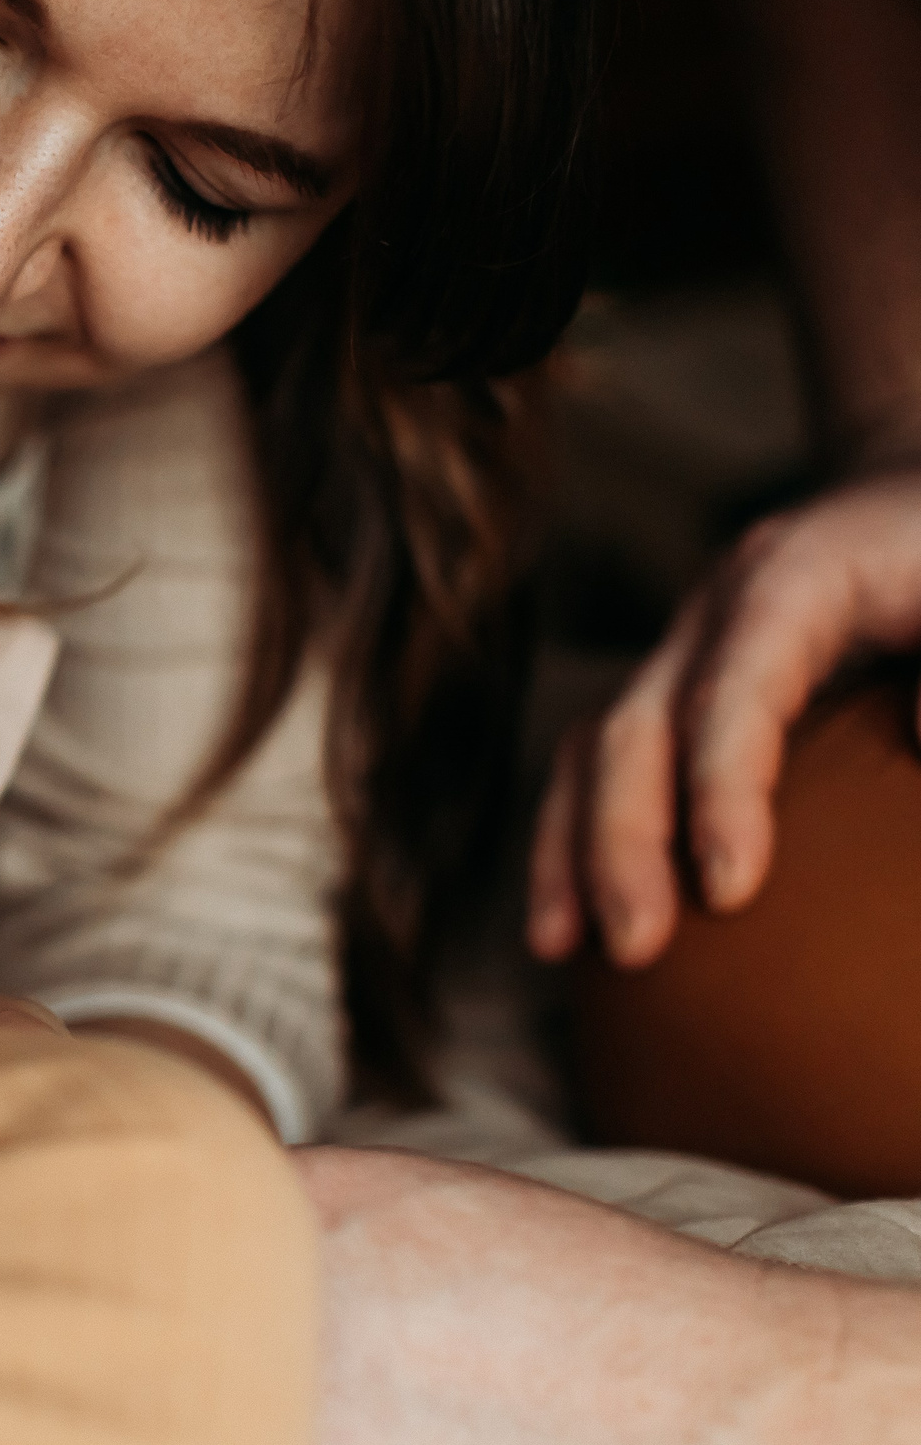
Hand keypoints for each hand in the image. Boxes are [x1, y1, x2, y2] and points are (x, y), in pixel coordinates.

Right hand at [529, 466, 920, 966]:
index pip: (735, 687)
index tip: (730, 889)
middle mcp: (714, 616)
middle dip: (621, 839)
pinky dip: (577, 843)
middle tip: (635, 947)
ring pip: (593, 749)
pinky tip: (570, 926)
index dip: (721, 785)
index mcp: (795, 579)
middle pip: (634, 725)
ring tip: (558, 948)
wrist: (911, 497)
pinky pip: (604, 769)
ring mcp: (682, 654)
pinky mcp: (678, 695)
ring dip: (571, 849)